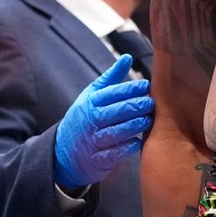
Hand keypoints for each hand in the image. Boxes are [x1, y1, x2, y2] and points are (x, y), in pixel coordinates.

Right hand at [53, 56, 153, 188]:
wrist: (64, 150)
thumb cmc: (85, 116)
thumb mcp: (92, 94)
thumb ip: (111, 77)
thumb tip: (127, 57)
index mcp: (90, 102)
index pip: (111, 93)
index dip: (130, 88)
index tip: (146, 85)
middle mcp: (90, 121)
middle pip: (114, 112)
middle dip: (134, 106)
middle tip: (151, 102)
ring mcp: (93, 141)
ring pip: (115, 132)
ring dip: (133, 126)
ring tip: (148, 120)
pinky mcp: (97, 159)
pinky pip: (112, 154)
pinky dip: (125, 148)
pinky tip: (137, 142)